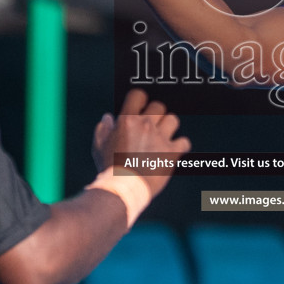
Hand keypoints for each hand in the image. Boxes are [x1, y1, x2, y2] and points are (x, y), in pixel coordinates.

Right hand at [93, 88, 189, 202]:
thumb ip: (103, 129)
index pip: (138, 95)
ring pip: (173, 119)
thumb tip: (108, 117)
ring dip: (168, 126)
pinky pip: (184, 141)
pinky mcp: (172, 152)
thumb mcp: (99, 147)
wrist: (124, 188)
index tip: (140, 107)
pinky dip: (180, 145)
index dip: (140, 99)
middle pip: (159, 106)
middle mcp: (146, 125)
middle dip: (155, 114)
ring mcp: (160, 138)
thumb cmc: (109, 168)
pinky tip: (172, 150)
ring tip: (162, 136)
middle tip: (150, 126)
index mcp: (127, 120)